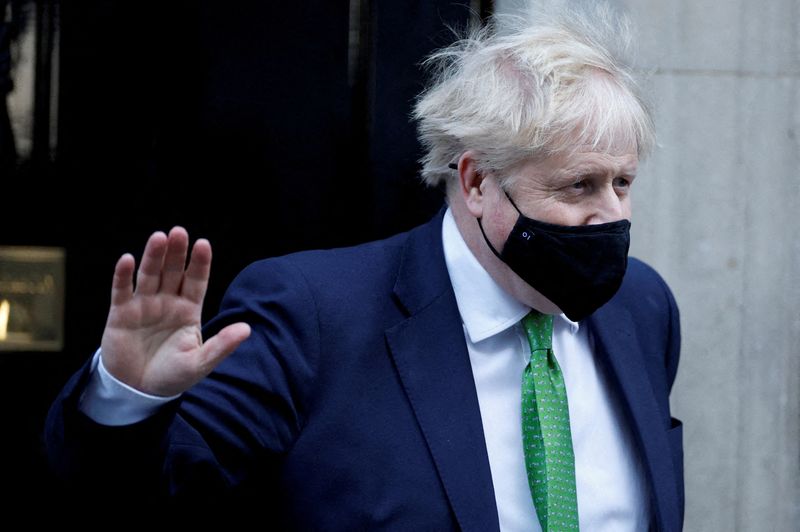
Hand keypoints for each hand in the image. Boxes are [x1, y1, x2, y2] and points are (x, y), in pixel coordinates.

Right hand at [100, 227, 250, 396]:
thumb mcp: (200, 363)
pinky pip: (122, 290)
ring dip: (153, 256)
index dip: (199, 263)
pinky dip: (124, 275)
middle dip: (177, 252)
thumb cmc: (172, 376)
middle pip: (173, 271)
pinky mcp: (120, 314)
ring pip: (150, 275)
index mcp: (189, 310)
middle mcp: (167, 302)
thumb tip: (247, 329)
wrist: (138, 392)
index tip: (203, 244)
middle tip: (179, 232)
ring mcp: (144, 305)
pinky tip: (128, 259)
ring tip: (159, 237)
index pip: (196, 281)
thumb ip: (222, 345)